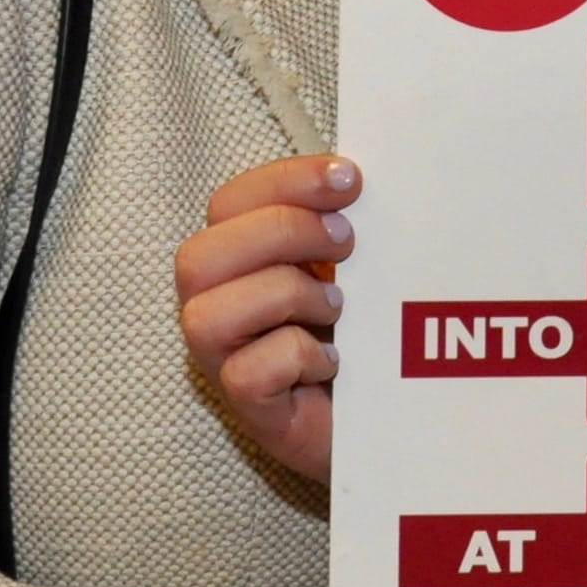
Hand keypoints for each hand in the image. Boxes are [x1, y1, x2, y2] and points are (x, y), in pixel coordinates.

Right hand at [176, 153, 359, 483]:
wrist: (389, 410)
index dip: (285, 181)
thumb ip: (344, 218)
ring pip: (207, 316)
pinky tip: (333, 360)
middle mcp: (216, 308)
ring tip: (337, 307)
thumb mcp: (356, 261)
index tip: (350, 180)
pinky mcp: (252, 412)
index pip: (228, 203)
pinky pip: (246, 375)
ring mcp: (224, 364)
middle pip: (198, 257)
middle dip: (281, 232)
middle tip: (347, 242)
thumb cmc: (365, 326)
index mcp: (238, 260)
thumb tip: (357, 174)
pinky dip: (296, 357)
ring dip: (286, 296)